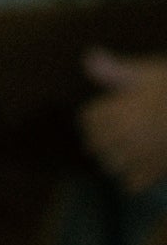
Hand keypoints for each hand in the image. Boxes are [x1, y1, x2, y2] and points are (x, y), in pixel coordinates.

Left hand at [79, 50, 166, 191]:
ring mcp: (144, 157)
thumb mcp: (146, 74)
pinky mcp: (158, 173)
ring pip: (110, 166)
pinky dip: (130, 178)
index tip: (103, 110)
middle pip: (95, 144)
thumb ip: (115, 71)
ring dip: (112, 158)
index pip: (88, 120)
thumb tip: (87, 59)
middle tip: (110, 130)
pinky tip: (140, 165)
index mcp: (122, 110)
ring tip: (123, 149)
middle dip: (99, 137)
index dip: (94, 114)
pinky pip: (132, 184)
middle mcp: (129, 136)